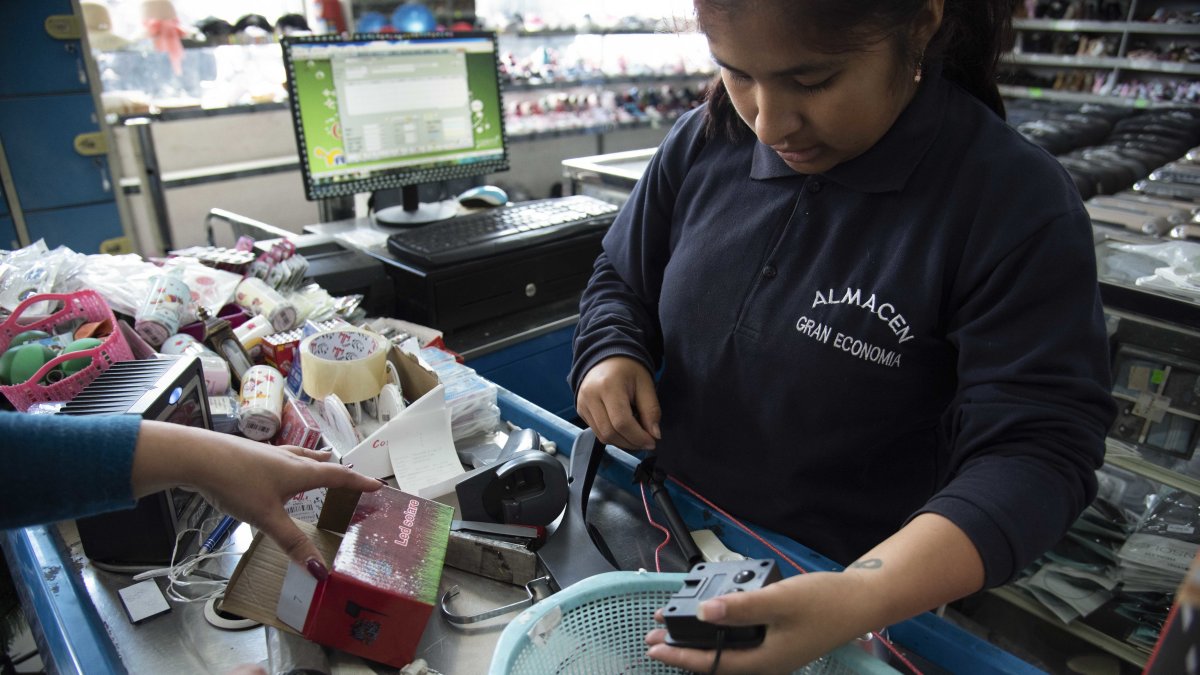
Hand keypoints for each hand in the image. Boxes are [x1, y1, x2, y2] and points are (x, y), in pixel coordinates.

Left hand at [132, 421, 383, 578]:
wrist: (198, 457)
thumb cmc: (237, 484)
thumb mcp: (266, 518)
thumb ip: (292, 543)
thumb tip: (320, 571)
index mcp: (299, 472)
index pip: (338, 476)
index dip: (359, 482)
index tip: (378, 485)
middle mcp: (288, 459)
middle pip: (319, 463)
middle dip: (336, 471)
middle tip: (349, 476)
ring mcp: (267, 454)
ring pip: (298, 457)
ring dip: (313, 462)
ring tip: (319, 462)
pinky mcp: (248, 455)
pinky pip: (278, 459)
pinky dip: (288, 464)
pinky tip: (274, 470)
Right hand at [576, 356, 660, 449]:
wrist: (606, 358)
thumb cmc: (628, 369)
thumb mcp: (645, 384)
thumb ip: (651, 410)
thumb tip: (654, 435)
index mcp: (608, 386)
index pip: (622, 422)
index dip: (638, 437)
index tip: (652, 441)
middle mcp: (591, 396)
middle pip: (610, 433)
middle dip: (631, 442)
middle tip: (646, 441)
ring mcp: (582, 404)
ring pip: (602, 436)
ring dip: (622, 442)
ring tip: (636, 436)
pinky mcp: (580, 410)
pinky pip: (597, 432)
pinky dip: (613, 436)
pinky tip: (624, 430)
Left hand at [645, 571, 878, 673]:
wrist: (862, 599)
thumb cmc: (824, 602)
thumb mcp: (778, 601)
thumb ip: (740, 608)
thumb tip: (704, 613)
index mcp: (764, 661)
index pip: (712, 664)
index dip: (680, 656)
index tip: (653, 648)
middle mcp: (767, 661)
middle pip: (716, 659)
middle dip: (684, 649)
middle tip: (654, 637)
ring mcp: (774, 650)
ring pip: (729, 647)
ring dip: (702, 636)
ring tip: (677, 624)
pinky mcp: (780, 637)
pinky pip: (743, 637)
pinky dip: (723, 627)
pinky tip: (716, 612)